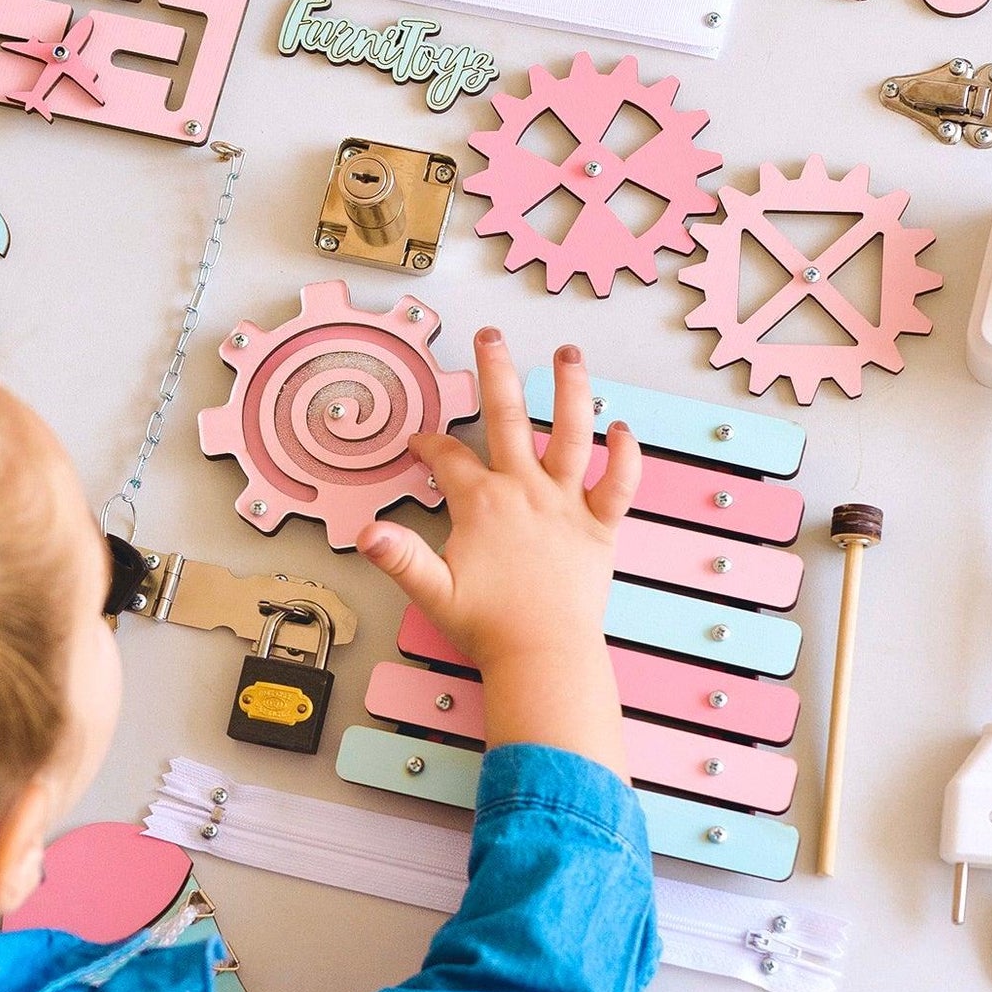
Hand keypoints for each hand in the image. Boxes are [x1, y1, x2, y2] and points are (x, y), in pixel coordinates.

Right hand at [359, 331, 639, 775]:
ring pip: (571, 433)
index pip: (449, 458)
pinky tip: (623, 428)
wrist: (543, 656)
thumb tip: (365, 532)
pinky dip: (626, 455)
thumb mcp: (432, 591)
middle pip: (508, 418)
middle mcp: (525, 491)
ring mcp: (566, 505)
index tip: (419, 443)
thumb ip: (399, 557)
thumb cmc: (489, 627)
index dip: (429, 446)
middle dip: (495, 371)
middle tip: (491, 336)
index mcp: (483, 503)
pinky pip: (619, 484)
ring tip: (569, 355)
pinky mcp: (600, 527)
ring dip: (571, 390)